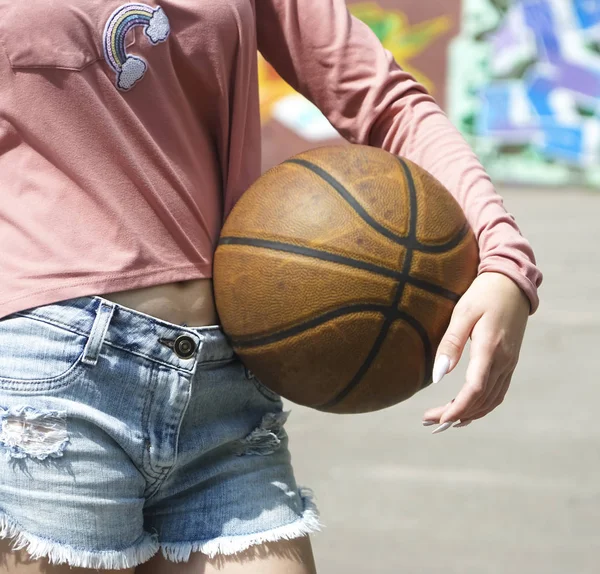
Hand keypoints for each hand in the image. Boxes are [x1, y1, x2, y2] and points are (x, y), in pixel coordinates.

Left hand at [422, 272, 529, 432]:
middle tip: (428, 421)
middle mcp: (503, 362)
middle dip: (455, 415)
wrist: (513, 283)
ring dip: (467, 415)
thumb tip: (438, 375)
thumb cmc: (483, 294)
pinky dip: (481, 407)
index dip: (457, 408)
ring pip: (490, 401)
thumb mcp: (463, 312)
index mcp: (490, 349)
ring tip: (442, 421)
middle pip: (480, 400)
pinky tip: (465, 411)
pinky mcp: (509, 363)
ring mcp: (509, 364)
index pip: (474, 389)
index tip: (439, 420)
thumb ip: (451, 343)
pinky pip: (496, 393)